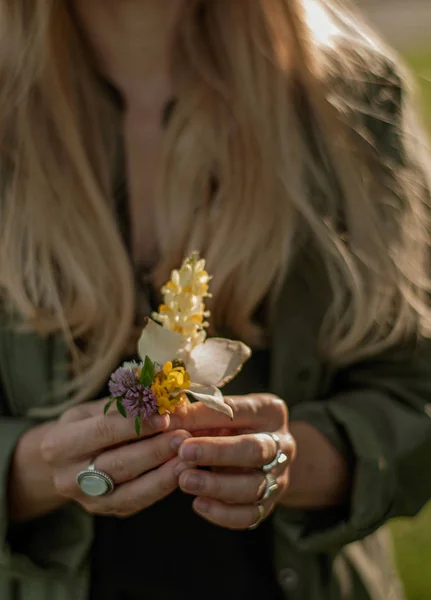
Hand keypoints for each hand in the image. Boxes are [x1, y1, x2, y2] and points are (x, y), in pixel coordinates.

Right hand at [38, 399, 190, 517]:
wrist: (65, 462)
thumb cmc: (84, 426)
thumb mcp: (92, 409)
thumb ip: (121, 404)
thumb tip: (158, 392)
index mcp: (60, 445)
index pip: (103, 432)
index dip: (136, 425)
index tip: (165, 416)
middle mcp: (69, 478)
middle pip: (119, 464)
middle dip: (155, 450)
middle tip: (184, 436)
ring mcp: (89, 500)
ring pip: (131, 491)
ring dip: (164, 473)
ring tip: (189, 456)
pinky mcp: (109, 511)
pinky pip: (139, 502)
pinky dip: (162, 487)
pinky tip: (182, 472)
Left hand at [168, 394, 295, 529]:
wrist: (261, 456)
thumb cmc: (232, 427)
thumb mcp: (220, 414)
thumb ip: (197, 416)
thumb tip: (165, 420)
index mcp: (269, 411)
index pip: (238, 410)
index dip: (205, 416)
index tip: (174, 421)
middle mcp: (281, 445)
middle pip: (255, 450)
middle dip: (218, 452)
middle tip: (184, 452)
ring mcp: (278, 477)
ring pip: (253, 486)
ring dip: (217, 485)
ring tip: (185, 481)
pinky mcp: (269, 505)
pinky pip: (250, 515)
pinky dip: (224, 513)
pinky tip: (199, 504)